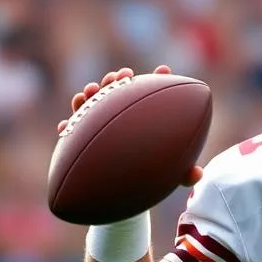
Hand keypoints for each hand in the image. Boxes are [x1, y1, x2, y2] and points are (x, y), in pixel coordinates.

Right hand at [56, 64, 203, 186]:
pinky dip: (68, 128)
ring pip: (92, 106)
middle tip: (121, 77)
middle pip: (117, 92)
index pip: (150, 95)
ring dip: (90, 95)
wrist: (129, 190)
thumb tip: (197, 174)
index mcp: (143, 119)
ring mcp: (101, 126)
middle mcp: (121, 118)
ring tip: (90, 91)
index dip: (158, 81)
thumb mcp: (170, 175)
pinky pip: (72, 132)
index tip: (164, 71)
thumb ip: (183, 174)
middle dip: (117, 81)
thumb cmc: (153, 176)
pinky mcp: (83, 140)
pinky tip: (64, 127)